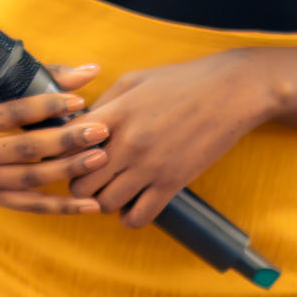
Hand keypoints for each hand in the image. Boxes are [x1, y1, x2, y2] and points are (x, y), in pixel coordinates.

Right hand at [0, 64, 108, 213]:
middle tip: (100, 131)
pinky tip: (91, 205)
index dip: (47, 106)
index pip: (11, 113)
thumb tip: (92, 71)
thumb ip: (41, 76)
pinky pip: (30, 206)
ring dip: (69, 170)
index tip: (80, 99)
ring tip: (101, 158)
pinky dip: (62, 207)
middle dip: (66, 141)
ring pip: (30, 180)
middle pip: (25, 150)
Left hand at [67, 51, 277, 227]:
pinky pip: (138, 217)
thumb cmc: (183, 80)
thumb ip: (105, 102)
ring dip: (104, 201)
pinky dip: (129, 217)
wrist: (232, 91)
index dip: (64, 151)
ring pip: (105, 204)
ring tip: (113, 190)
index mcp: (116, 113)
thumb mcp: (135, 79)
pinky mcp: (172, 183)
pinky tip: (133, 204)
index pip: (68, 144)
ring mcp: (150, 166)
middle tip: (91, 176)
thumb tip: (81, 125)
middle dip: (80, 182)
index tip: (72, 152)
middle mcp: (128, 143)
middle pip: (80, 183)